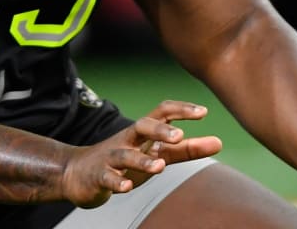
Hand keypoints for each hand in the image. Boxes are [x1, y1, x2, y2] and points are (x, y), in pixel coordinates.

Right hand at [60, 100, 222, 208]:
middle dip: (159, 129)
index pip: (162, 113)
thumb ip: (187, 149)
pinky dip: (117, 182)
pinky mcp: (99, 176)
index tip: (203, 111)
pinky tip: (127, 187)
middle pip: (141, 126)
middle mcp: (127, 141)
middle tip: (179, 135)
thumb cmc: (124, 162)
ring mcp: (111, 158)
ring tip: (160, 166)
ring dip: (142, 160)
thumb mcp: (156, 154)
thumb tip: (218, 142)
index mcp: (142, 133)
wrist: (78, 174)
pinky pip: (107, 178)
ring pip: (125, 155)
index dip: (181, 110)